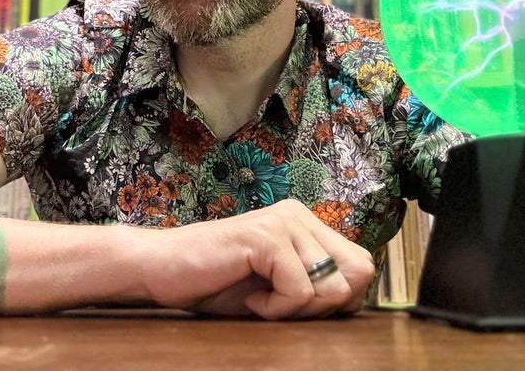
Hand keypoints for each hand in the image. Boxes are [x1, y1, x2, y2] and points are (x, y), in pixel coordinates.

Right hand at [142, 199, 375, 319]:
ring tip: (262, 300)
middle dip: (326, 304)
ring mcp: (284, 222)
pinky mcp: (267, 236)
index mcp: (305, 224)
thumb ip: (315, 284)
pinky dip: (276, 309)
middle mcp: (300, 215)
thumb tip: (355, 299)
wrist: (162, 270)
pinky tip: (251, 299)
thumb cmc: (216, 282)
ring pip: (333, 286)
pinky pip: (301, 291)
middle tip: (282, 305)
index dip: (341, 299)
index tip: (297, 305)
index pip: (362, 264)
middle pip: (359, 271)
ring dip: (298, 309)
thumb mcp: (276, 286)